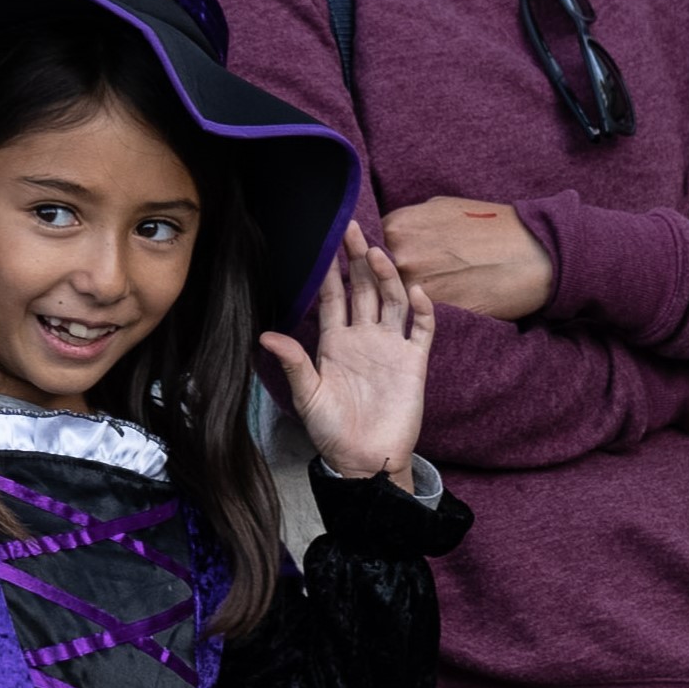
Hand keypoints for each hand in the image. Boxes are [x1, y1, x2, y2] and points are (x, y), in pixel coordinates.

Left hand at [259, 222, 433, 486]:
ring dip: (387, 277)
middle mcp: (364, 338)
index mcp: (335, 342)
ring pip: (392, 301)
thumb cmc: (331, 430)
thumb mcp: (306, 396)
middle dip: (358, 260)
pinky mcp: (413, 362)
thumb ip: (293, 363)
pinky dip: (422, 309)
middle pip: (364, 289)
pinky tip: (415, 291)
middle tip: (353, 228)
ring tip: (376, 254)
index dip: (332, 270)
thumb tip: (266, 335)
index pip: (334, 296)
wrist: (363, 459)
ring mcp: (390, 347)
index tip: (328, 241)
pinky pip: (421, 329)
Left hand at [380, 197, 553, 320]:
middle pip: (373, 274)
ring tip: (414, 297)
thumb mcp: (445, 208)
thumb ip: (410, 221)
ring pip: (392, 297)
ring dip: (396, 298)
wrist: (533, 253)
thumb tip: (389, 231)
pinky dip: (418, 312)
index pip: (367, 246)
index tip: (375, 261)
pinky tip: (430, 307)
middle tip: (387, 282)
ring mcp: (415, 286)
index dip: (371, 255)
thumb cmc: (491, 226)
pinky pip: (415, 314)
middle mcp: (401, 256)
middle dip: (378, 278)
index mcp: (399, 226)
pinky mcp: (432, 312)